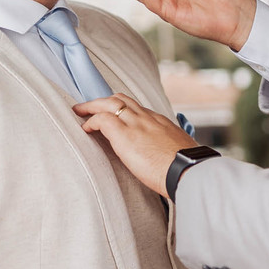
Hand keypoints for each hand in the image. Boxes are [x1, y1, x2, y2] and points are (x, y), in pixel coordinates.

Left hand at [74, 93, 196, 197]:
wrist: (188, 170)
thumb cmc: (187, 168)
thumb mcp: (180, 151)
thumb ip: (170, 149)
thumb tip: (170, 159)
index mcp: (160, 122)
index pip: (137, 108)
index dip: (122, 109)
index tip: (114, 114)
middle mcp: (147, 118)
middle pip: (121, 99)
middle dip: (103, 101)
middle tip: (90, 106)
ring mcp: (136, 124)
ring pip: (109, 103)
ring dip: (92, 106)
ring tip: (81, 112)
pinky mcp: (125, 135)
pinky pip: (102, 119)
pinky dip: (91, 121)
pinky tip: (86, 128)